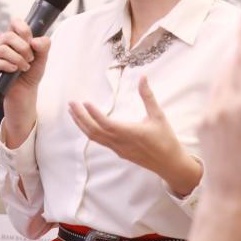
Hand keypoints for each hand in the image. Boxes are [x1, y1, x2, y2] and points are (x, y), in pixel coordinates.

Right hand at [0, 17, 49, 90]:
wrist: (25, 91)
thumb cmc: (31, 73)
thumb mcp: (42, 58)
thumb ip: (44, 46)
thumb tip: (35, 41)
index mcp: (15, 37)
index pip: (15, 22)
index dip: (23, 29)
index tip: (30, 41)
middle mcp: (2, 43)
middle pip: (8, 35)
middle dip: (23, 48)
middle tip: (30, 59)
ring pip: (1, 49)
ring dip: (16, 59)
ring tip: (24, 67)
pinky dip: (6, 65)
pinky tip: (13, 70)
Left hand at [67, 76, 201, 195]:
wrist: (169, 164)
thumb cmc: (165, 139)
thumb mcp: (158, 116)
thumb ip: (148, 97)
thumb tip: (142, 77)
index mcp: (130, 133)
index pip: (106, 123)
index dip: (93, 114)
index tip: (84, 102)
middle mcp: (120, 142)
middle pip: (94, 130)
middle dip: (80, 117)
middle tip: (71, 103)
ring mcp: (117, 149)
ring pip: (94, 137)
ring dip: (82, 124)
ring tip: (72, 112)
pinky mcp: (118, 152)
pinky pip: (99, 141)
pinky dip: (89, 131)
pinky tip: (85, 123)